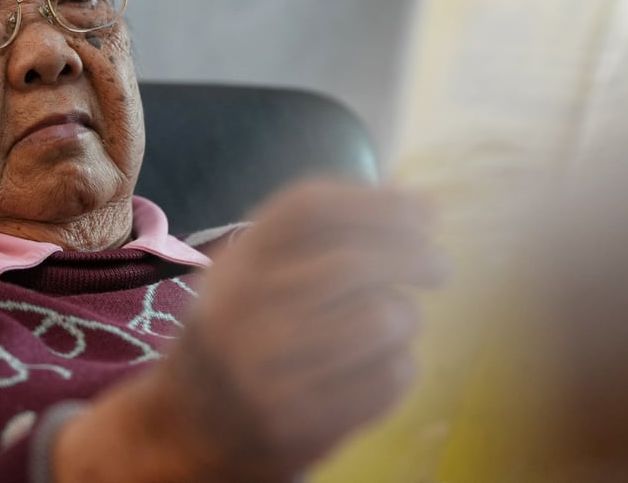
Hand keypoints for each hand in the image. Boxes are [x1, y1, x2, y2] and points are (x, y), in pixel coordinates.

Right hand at [155, 178, 446, 479]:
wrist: (187, 430)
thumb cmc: (241, 334)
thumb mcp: (257, 273)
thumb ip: (322, 234)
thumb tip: (417, 199)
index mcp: (236, 262)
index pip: (310, 208)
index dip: (378, 203)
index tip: (425, 212)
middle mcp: (242, 310)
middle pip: (354, 263)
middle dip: (415, 257)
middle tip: (440, 266)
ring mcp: (266, 371)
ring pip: (380, 320)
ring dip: (405, 315)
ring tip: (396, 320)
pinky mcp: (297, 424)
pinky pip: (387, 379)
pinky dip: (402, 365)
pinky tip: (384, 363)